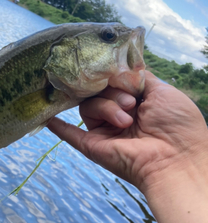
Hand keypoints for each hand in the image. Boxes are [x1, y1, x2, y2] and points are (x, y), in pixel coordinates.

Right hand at [47, 71, 207, 194]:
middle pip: (99, 90)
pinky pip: (70, 133)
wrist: (175, 157)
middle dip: (114, 91)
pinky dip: (58, 126)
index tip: (117, 71)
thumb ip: (136, 76)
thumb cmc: (176, 123)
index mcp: (134, 101)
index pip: (112, 79)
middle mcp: (117, 115)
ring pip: (89, 105)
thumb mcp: (161, 90)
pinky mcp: (92, 145)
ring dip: (108, 107)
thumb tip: (117, 66)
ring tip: (127, 120)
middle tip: (132, 103)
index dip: (114, 74)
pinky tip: (47, 117)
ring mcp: (104, 130)